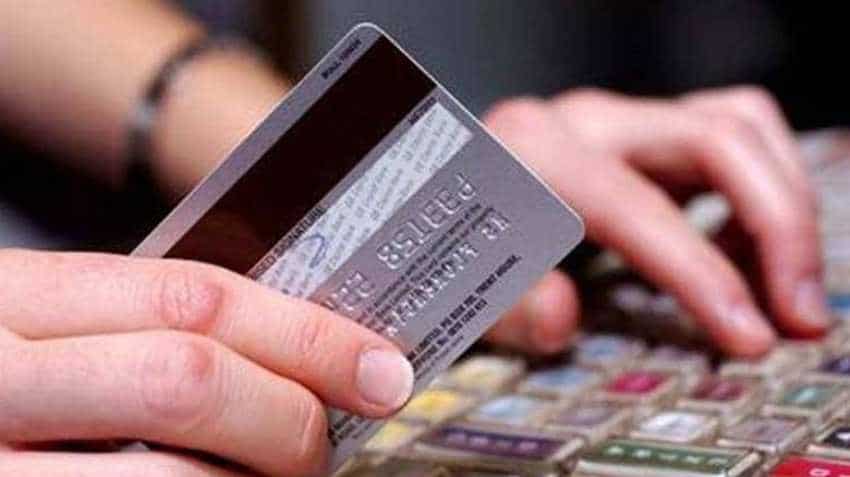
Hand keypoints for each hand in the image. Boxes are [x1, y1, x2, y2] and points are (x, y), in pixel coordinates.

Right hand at [0, 250, 413, 476]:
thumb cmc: (5, 378)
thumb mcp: (51, 328)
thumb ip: (150, 330)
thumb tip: (304, 355)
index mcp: (20, 299)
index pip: (193, 299)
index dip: (307, 336)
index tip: (382, 369)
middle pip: (188, 381)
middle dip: (288, 418)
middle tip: (327, 445)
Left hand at [484, 86, 830, 356]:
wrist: (440, 198)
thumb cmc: (450, 247)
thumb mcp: (457, 291)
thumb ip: (502, 306)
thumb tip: (561, 314)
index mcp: (532, 155)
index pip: (638, 205)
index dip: (701, 274)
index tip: (749, 336)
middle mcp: (584, 121)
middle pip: (716, 140)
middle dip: (779, 227)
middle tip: (800, 314)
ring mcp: (619, 119)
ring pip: (738, 127)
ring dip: (781, 204)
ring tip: (780, 286)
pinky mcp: (643, 129)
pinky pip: (728, 137)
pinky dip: (758, 191)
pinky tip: (741, 253)